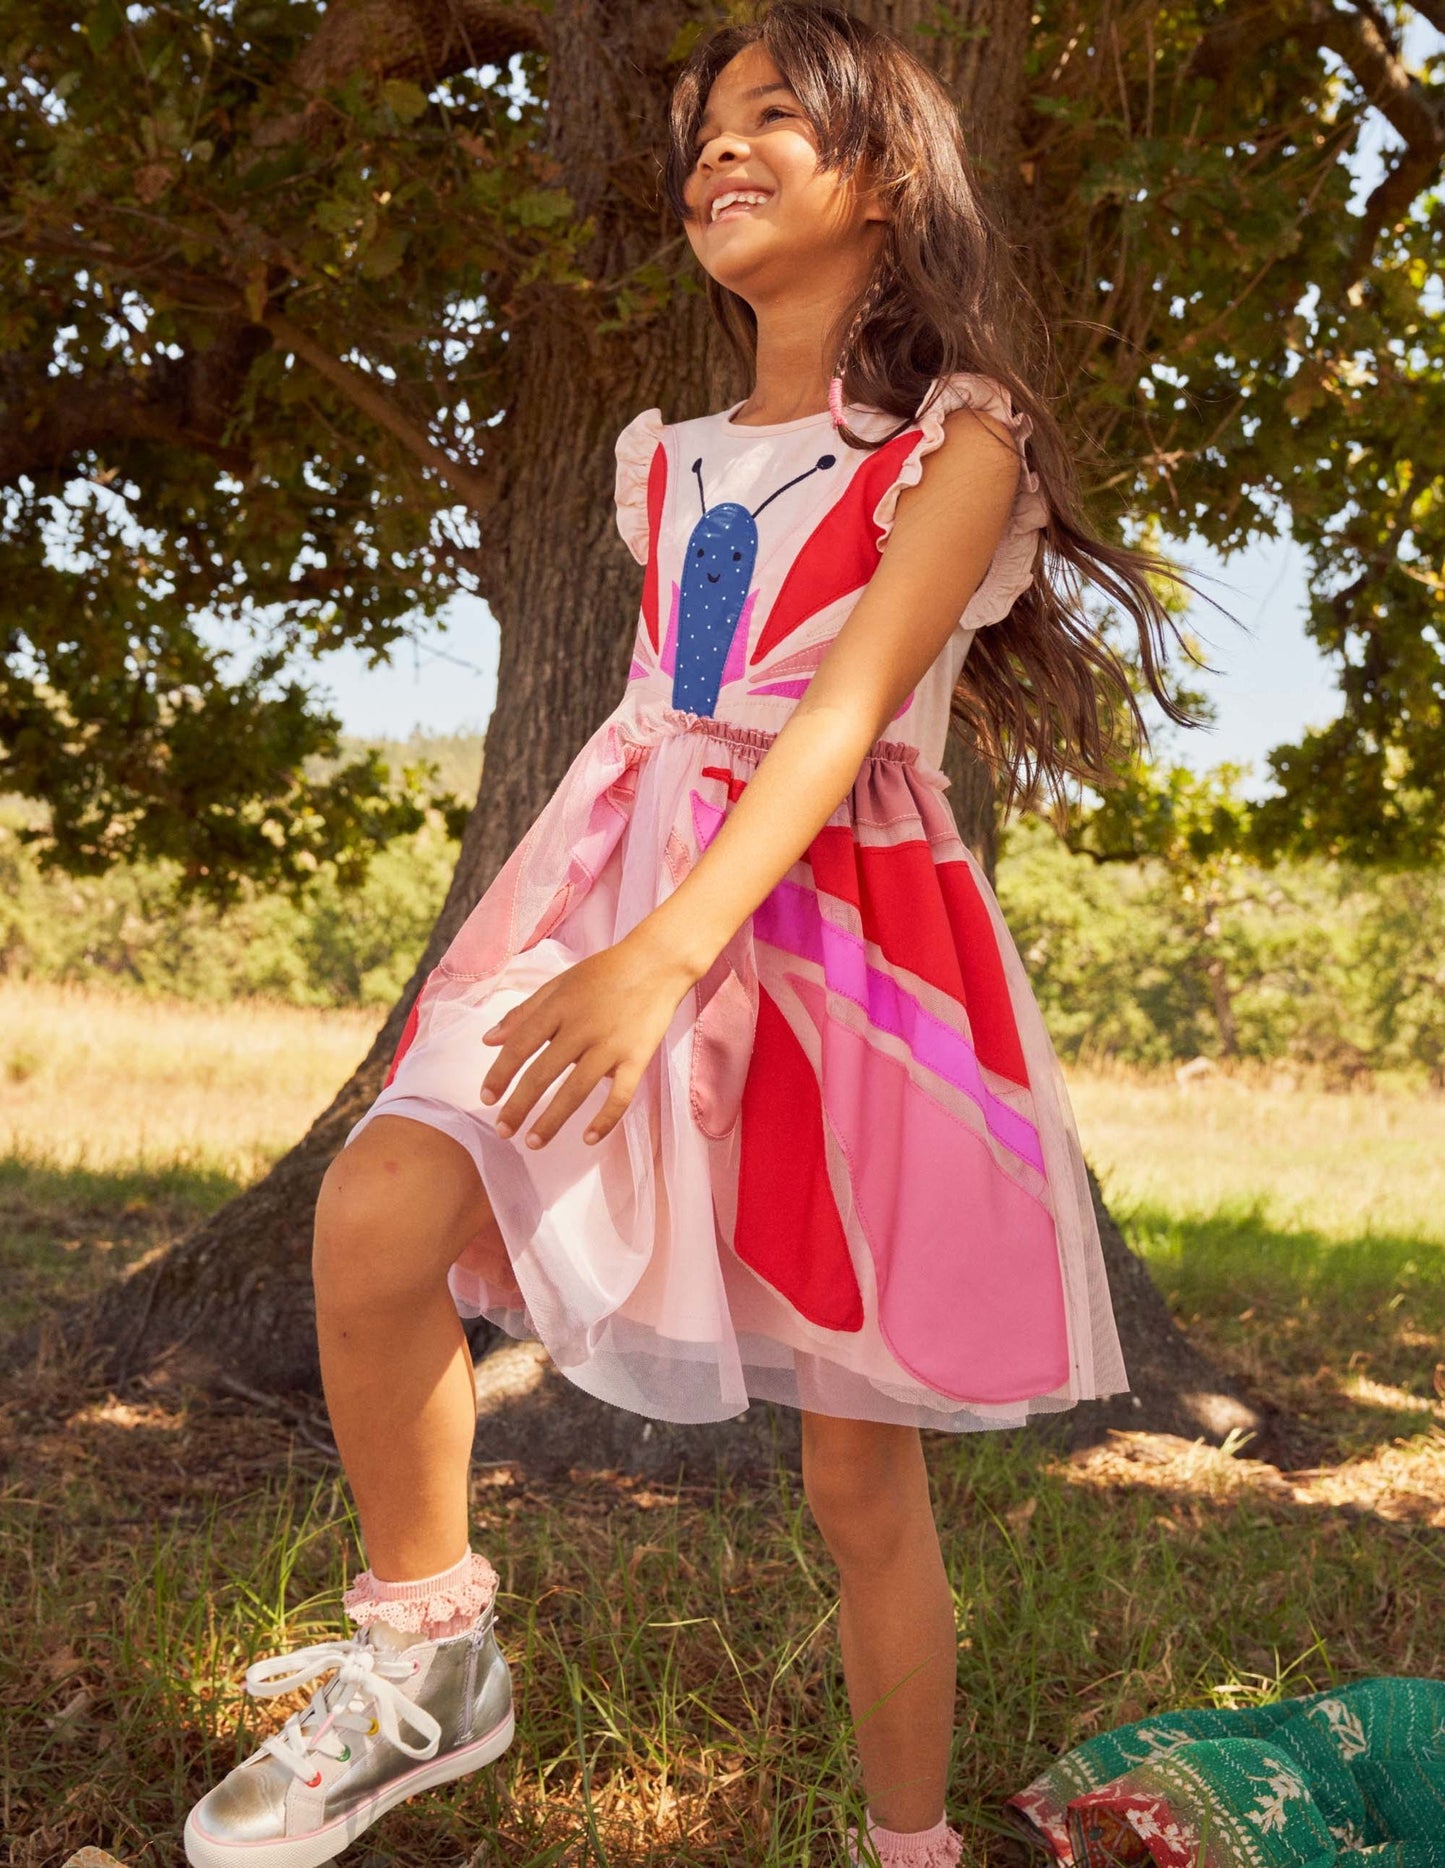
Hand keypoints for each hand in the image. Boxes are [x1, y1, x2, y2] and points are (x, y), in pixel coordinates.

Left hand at [477, 930, 702, 1149]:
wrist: (658, 963)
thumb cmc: (605, 972)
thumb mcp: (559, 983)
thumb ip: (524, 1013)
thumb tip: (487, 1040)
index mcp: (558, 1007)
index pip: (520, 1046)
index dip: (500, 1074)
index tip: (487, 1098)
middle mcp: (581, 1028)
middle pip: (542, 1073)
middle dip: (518, 1106)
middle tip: (502, 1130)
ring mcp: (611, 1045)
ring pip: (576, 1090)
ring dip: (552, 1120)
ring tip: (533, 1142)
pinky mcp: (638, 1058)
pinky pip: (620, 1096)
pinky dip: (605, 1120)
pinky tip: (588, 1138)